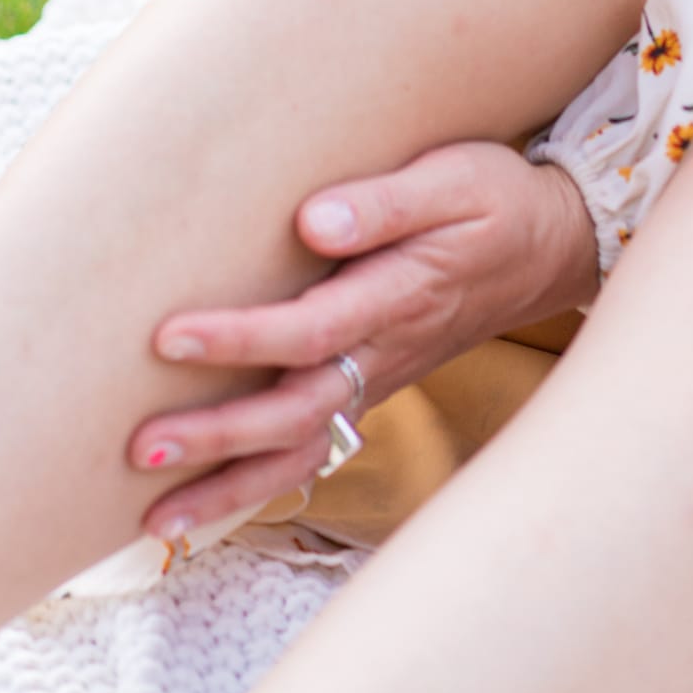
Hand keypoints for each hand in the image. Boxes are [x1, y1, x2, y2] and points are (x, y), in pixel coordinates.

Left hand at [130, 142, 598, 540]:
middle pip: (295, 410)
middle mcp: (385, 350)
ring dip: (229, 485)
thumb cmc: (494, 199)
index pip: (310, 330)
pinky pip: (314, 447)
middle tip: (141, 446)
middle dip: (218, 435)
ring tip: (154, 514)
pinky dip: (260, 483)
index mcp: (400, 295)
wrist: (551, 245)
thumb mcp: (453, 178)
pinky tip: (206, 502)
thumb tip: (312, 222)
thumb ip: (385, 202)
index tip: (170, 337)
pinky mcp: (372, 383)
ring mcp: (379, 376)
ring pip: (302, 448)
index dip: (241, 339)